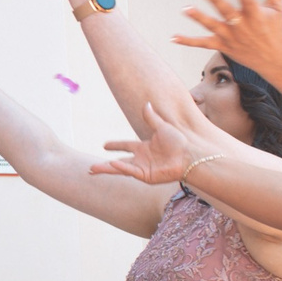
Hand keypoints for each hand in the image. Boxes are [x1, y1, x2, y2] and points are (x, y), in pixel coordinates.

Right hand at [92, 98, 221, 184]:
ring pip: (120, 169)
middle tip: (92, 168)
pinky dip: (120, 168)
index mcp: (145, 148)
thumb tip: (146, 104)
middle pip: (119, 161)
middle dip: (105, 165)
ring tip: (92, 170)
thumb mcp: (163, 127)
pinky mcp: (146, 176)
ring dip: (106, 169)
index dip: (115, 145)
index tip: (104, 145)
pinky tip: (111, 164)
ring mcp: (143, 169)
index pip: (126, 146)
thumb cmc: (180, 142)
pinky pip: (130, 171)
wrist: (190, 155)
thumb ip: (152, 118)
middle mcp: (142, 159)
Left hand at [177, 0, 281, 68]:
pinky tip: (173, 37)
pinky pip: (202, 43)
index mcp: (256, 15)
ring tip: (185, 9)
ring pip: (212, 26)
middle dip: (217, 1)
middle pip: (228, 12)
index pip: (249, 1)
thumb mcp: (277, 6)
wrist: (273, 59)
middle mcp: (242, 26)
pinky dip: (188, 41)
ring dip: (199, 18)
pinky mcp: (222, 45)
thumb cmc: (275, 29)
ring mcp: (230, 37)